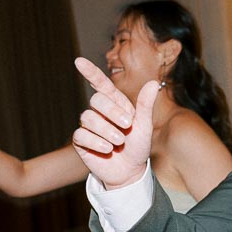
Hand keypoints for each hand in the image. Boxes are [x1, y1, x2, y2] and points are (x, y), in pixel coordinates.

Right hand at [72, 58, 156, 189]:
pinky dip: (97, 143)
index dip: (90, 72)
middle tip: (127, 126)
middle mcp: (99, 111)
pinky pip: (82, 135)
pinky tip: (108, 150)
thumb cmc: (138, 146)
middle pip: (96, 100)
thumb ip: (145, 104)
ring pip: (89, 118)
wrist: (130, 171)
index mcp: (114, 103)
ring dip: (107, 131)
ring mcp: (88, 125)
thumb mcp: (144, 125)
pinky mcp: (81, 140)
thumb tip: (153, 82)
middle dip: (113, 113)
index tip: (78, 61)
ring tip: (119, 142)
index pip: (100, 83)